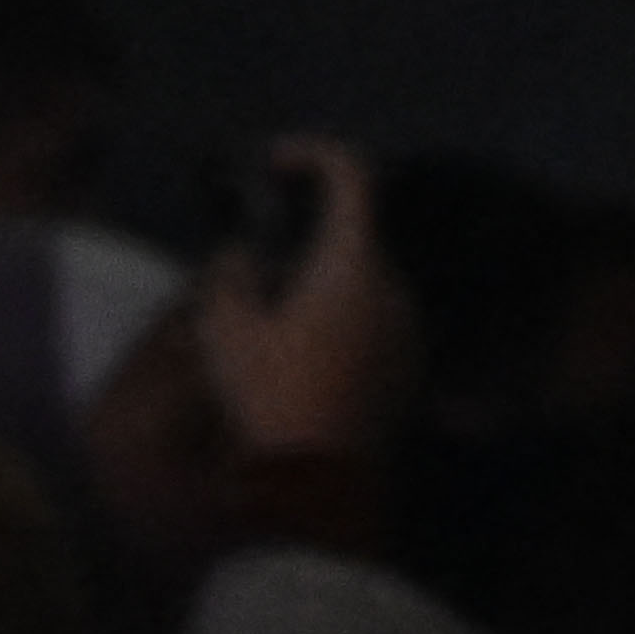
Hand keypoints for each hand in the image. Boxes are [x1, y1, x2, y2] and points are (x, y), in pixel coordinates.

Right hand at [195, 132, 415, 476]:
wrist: (321, 479)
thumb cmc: (272, 397)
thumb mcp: (226, 332)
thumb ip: (230, 277)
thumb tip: (239, 256)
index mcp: (351, 266)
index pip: (351, 176)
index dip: (314, 154)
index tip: (276, 161)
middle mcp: (392, 287)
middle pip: (352, 235)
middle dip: (304, 239)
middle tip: (253, 267)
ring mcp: (407, 328)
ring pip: (361, 281)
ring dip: (320, 285)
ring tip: (271, 327)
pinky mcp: (408, 364)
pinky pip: (373, 322)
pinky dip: (339, 322)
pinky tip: (300, 363)